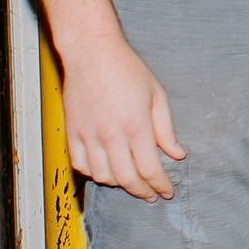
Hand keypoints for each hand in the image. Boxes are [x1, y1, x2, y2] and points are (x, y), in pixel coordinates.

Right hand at [61, 36, 185, 201]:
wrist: (92, 53)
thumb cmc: (128, 70)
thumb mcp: (157, 95)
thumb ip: (166, 129)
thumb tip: (177, 154)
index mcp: (136, 125)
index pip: (150, 169)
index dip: (161, 185)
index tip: (167, 193)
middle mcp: (111, 135)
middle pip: (127, 179)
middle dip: (142, 191)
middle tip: (151, 195)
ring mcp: (88, 136)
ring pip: (103, 176)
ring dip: (118, 184)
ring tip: (130, 180)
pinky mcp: (71, 133)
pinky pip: (80, 165)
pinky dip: (94, 173)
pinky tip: (105, 170)